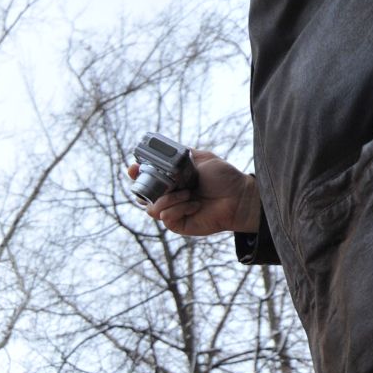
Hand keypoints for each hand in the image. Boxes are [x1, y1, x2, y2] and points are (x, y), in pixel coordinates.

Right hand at [132, 150, 259, 236]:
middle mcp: (169, 197)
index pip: (147, 179)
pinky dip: (178, 208)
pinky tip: (194, 205)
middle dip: (142, 189)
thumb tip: (168, 148)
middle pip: (142, 196)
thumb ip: (185, 154)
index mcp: (172, 181)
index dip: (136, 174)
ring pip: (152, 208)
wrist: (238, 196)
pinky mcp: (177, 224)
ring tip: (187, 193)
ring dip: (168, 198)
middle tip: (151, 182)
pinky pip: (165, 217)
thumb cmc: (224, 178)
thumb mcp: (202, 158)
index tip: (134, 168)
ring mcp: (172, 212)